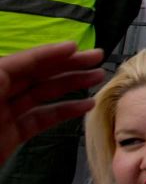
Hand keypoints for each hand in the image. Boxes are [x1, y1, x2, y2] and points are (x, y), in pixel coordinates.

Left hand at [0, 42, 104, 162]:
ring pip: (41, 95)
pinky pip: (40, 119)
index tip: (76, 48)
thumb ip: (3, 76)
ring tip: (98, 78)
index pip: (22, 62)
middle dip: (67, 65)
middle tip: (97, 58)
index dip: (49, 54)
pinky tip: (84, 105)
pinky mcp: (10, 136)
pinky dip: (63, 111)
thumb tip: (25, 62)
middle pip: (35, 74)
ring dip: (70, 85)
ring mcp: (2, 115)